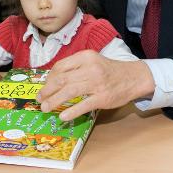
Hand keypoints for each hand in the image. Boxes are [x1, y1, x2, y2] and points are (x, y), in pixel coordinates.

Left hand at [37, 50, 154, 120]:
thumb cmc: (108, 70)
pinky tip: (62, 116)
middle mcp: (90, 68)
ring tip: (45, 108)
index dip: (48, 78)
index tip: (45, 87)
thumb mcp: (92, 61)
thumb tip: (52, 80)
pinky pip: (82, 105)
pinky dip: (70, 111)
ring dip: (54, 101)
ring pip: (69, 91)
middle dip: (47, 91)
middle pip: (61, 79)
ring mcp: (96, 83)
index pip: (60, 67)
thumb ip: (75, 67)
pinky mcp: (103, 97)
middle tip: (40, 99)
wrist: (133, 77)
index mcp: (85, 56)